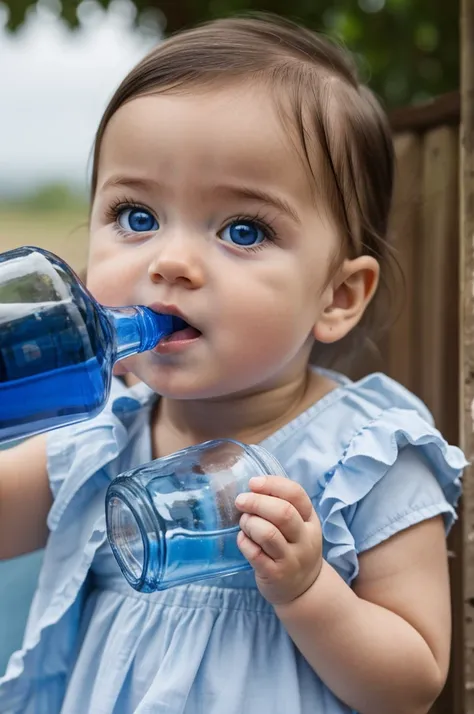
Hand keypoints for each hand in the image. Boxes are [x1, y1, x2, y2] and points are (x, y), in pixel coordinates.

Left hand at [235, 475, 321, 605]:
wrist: (303, 589)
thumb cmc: (294, 548)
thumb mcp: (299, 526)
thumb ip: (282, 506)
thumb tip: (253, 486)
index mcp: (310, 520)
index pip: (296, 494)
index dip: (273, 484)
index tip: (253, 483)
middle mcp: (305, 539)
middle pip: (283, 513)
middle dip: (257, 502)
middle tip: (241, 501)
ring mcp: (292, 559)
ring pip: (269, 533)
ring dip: (250, 522)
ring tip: (244, 522)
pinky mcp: (276, 574)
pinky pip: (255, 554)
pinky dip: (244, 542)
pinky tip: (243, 539)